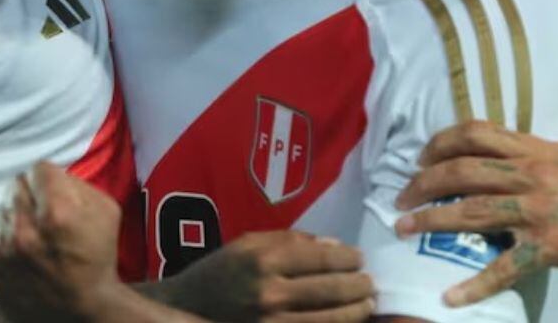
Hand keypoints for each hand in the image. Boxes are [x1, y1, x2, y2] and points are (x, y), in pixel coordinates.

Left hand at [0, 161, 139, 321]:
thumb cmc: (97, 259)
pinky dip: (6, 239)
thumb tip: (49, 174)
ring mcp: (2, 248)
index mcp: (56, 212)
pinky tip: (23, 254)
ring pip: (2, 209)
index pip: (38, 168)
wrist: (80, 312)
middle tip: (45, 215)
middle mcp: (24, 228)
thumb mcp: (105, 211)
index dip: (50, 179)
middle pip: (15, 186)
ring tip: (36, 238)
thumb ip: (76, 183)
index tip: (55, 193)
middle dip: (31, 196)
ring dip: (17, 217)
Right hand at [165, 230, 373, 322]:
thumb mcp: (247, 244)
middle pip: (332, 288)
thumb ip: (290, 241)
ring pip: (332, 318)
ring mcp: (274, 322)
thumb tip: (335, 246)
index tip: (359, 258)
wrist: (187, 309)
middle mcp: (271, 291)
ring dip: (357, 310)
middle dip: (359, 284)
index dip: (348, 258)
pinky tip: (348, 321)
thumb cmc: (219, 272)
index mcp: (263, 259)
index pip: (321, 257)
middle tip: (370, 281)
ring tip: (368, 303)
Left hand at [395, 111, 557, 306]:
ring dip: (430, 221)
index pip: (474, 135)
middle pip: (460, 172)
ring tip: (403, 230)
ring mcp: (538, 212)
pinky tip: (450, 297)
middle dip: (422, 184)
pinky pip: (505, 267)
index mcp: (536, 148)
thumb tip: (556, 105)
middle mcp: (529, 175)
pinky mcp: (552, 247)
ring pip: (469, 212)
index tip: (420, 157)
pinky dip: (475, 284)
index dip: (440, 143)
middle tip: (400, 198)